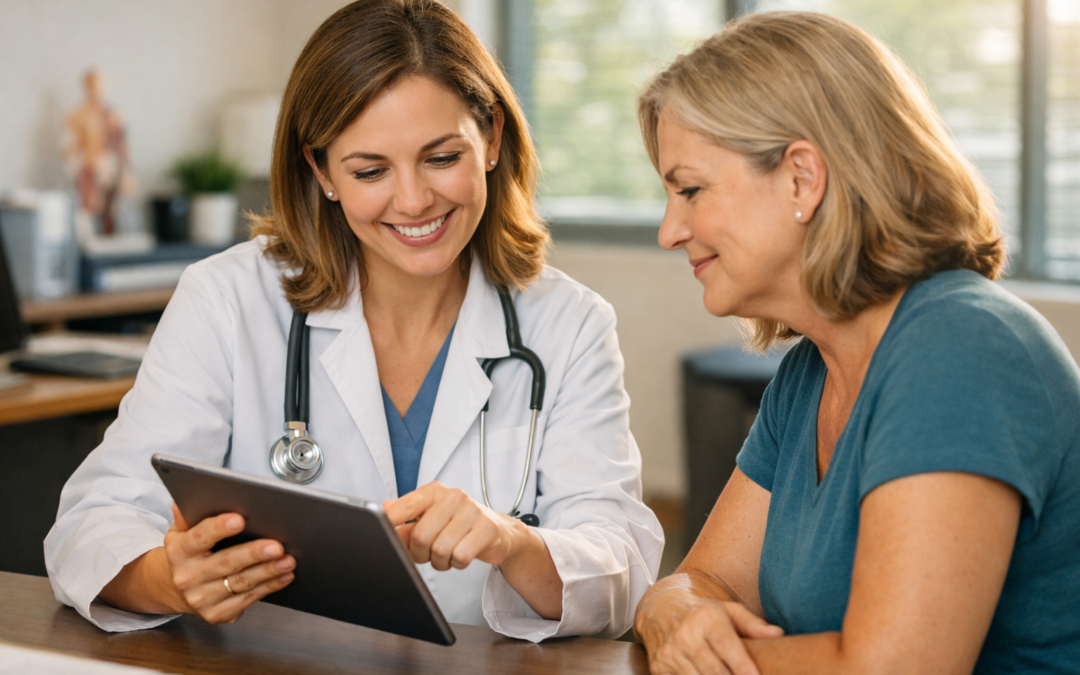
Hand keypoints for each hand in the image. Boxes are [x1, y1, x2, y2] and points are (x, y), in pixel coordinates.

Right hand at [162, 503, 295, 623]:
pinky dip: (269, 587)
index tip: (240, 519)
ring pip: (241, 583)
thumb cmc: (189, 553)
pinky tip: (284, 576)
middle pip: (226, 563)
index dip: (219, 528)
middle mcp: (187, 577)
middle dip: (254, 554)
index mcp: (179, 552)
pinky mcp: (217, 614)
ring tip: (288, 560)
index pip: (199, 537)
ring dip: (268, 571)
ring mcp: (201, 599)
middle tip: (277, 546)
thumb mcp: (181, 532)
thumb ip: (187, 515)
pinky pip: (248, 599)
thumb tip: (185, 499)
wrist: (177, 588)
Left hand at [382, 481, 525, 570]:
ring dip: (440, 561)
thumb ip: (406, 518)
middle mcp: (453, 496)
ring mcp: (472, 511)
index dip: (390, 524)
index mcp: (434, 491)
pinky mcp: (487, 528)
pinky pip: (460, 556)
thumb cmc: (459, 525)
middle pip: (421, 535)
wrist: (499, 533)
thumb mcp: (430, 518)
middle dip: (420, 554)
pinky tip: (461, 556)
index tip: (383, 536)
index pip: (404, 507)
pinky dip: (457, 564)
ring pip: (440, 549)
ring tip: (447, 555)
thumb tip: (384, 511)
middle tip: (427, 555)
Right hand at [636, 588, 782, 674]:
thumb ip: (753, 624)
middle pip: (713, 670)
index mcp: (705, 618)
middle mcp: (685, 634)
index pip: (726, 645)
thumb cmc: (703, 613)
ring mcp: (669, 652)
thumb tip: (778, 635)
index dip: (742, 666)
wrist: (660, 609)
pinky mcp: (659, 666)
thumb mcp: (728, 610)